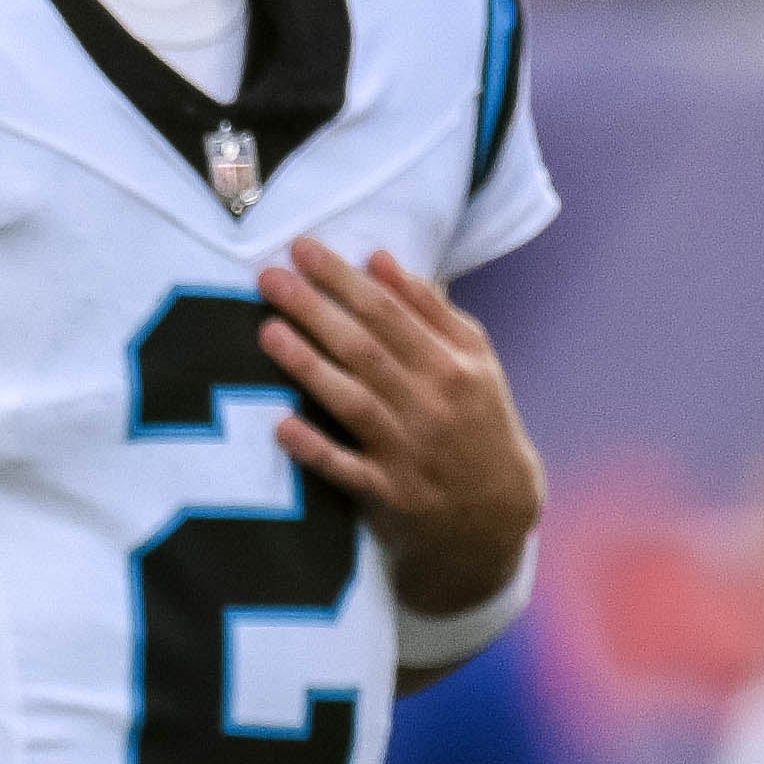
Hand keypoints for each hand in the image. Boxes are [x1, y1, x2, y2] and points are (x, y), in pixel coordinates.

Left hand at [253, 244, 541, 618]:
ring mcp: (408, 452)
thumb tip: (379, 259)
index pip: (388, 311)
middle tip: (268, 277)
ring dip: (309, 366)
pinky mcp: (388, 496)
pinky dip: (316, 449)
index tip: (302, 248)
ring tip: (268, 331)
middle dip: (315, 309)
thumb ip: (429, 309)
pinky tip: (282, 426)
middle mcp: (431, 404)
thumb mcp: (473, 362)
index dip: (343, 278)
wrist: (496, 515)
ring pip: (353, 401)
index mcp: (451, 365)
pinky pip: (346, 471)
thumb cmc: (475, 422)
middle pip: (365, 349)